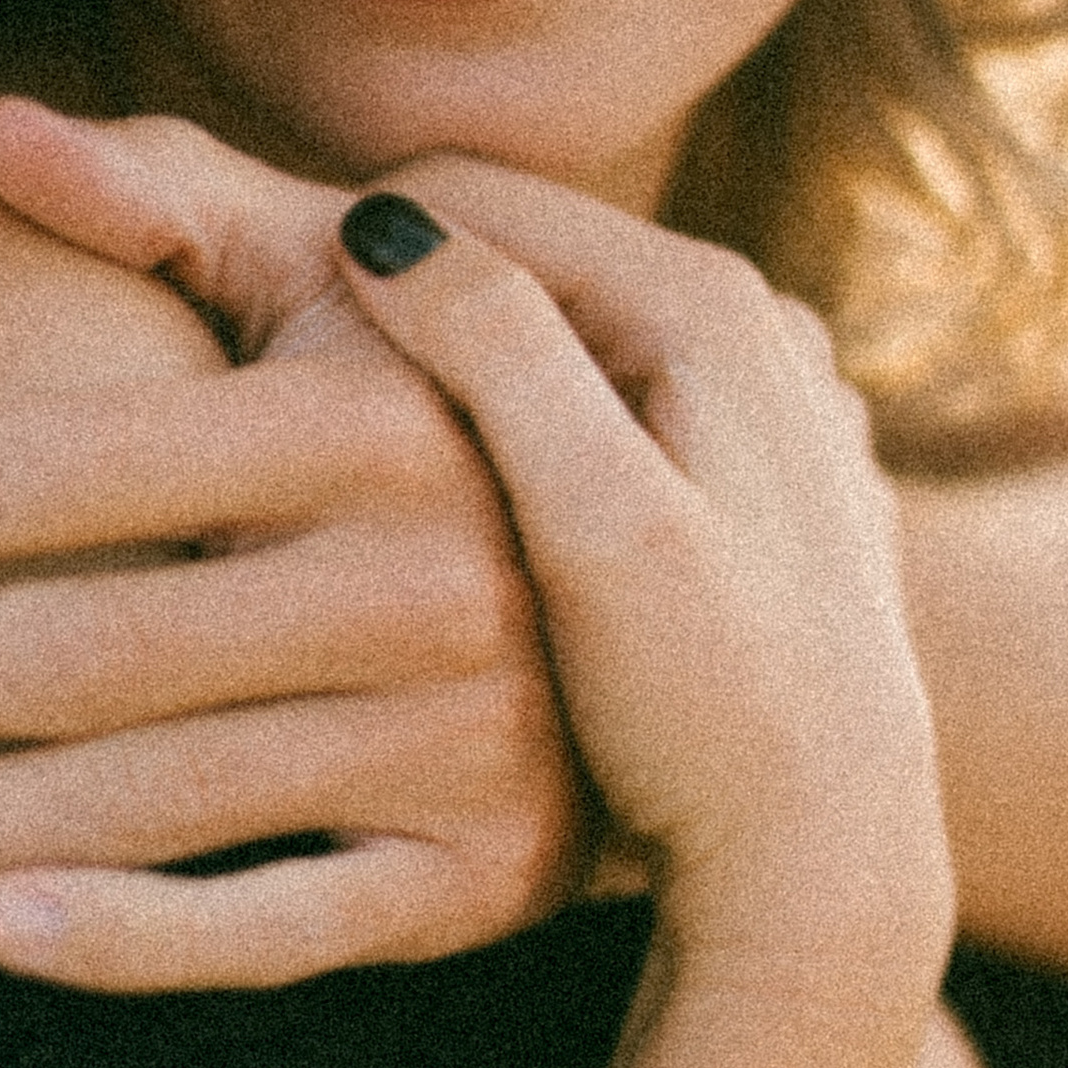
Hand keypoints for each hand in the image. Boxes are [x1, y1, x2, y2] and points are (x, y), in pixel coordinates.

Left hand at [0, 106, 587, 994]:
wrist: (704, 651)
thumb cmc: (470, 442)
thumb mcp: (363, 305)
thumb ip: (185, 202)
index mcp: (376, 423)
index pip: (78, 466)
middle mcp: (427, 582)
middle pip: (78, 651)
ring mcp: (458, 747)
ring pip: (142, 804)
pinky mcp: (476, 884)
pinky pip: (281, 929)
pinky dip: (139, 941)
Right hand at [332, 165, 954, 1032]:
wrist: (832, 866)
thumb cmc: (718, 713)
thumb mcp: (598, 527)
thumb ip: (503, 359)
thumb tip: (384, 227)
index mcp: (707, 303)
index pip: (470, 201)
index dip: (341, 251)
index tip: (236, 332)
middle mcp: (753, 326)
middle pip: (515, 263)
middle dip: (396, 313)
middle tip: (266, 399)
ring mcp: (762, 406)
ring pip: (553, 343)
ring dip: (452, 384)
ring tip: (344, 471)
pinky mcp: (754, 485)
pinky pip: (598, 417)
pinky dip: (518, 448)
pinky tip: (455, 534)